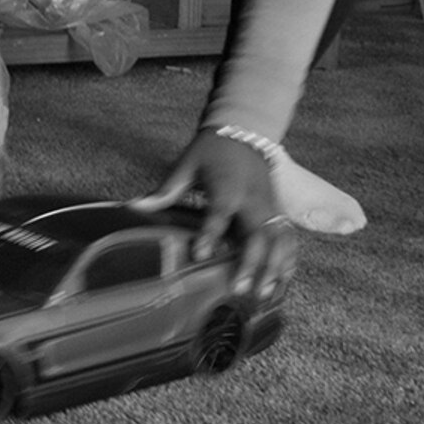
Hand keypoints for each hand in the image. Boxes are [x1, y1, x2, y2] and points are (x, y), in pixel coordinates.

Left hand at [144, 131, 289, 297]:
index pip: (219, 212)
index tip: (201, 254)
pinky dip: (289, 258)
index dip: (211, 234)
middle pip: (258, 233)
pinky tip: (283, 280)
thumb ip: (166, 190)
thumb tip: (135, 207)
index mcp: (228, 186)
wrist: (245, 130)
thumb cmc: (212, 150)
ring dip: (275, 266)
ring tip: (264, 293)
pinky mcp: (278, 209)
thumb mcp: (187, 165)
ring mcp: (269, 205)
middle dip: (252, 262)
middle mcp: (253, 198)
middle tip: (240, 289)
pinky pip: (289, 236)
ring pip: (279, 238)